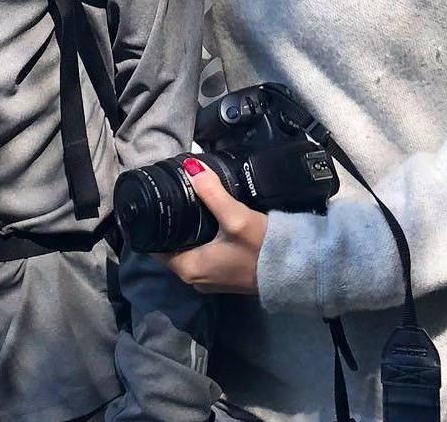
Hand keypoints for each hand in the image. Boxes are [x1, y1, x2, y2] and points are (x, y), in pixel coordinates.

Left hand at [156, 158, 268, 294]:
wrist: (296, 272)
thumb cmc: (262, 249)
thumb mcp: (235, 217)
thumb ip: (212, 192)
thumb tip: (190, 166)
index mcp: (188, 269)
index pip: (154, 247)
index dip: (150, 225)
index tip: (151, 200)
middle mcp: (194, 279)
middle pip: (170, 246)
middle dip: (168, 223)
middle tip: (168, 193)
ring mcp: (210, 279)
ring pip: (186, 249)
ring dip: (184, 229)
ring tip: (183, 199)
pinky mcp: (224, 274)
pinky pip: (201, 253)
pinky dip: (199, 236)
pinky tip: (205, 216)